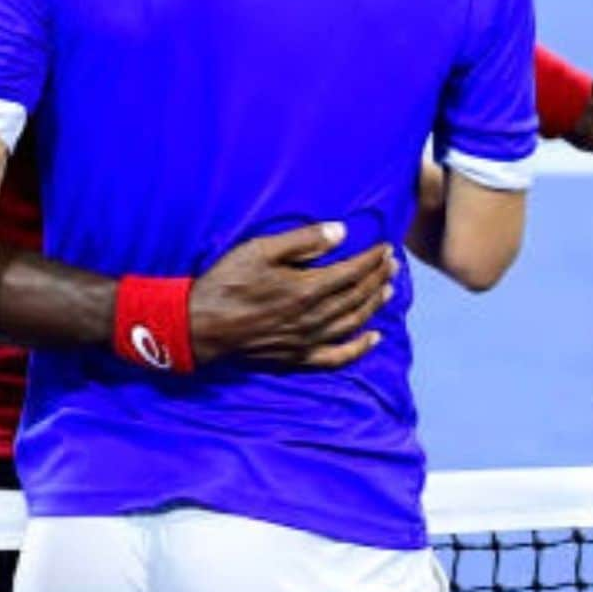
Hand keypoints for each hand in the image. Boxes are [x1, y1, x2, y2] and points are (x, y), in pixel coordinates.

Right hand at [190, 223, 395, 369]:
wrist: (200, 326)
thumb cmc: (228, 282)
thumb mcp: (261, 250)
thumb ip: (303, 241)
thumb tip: (341, 232)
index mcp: (307, 288)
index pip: (352, 272)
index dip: (372, 259)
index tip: (386, 248)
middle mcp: (314, 318)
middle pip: (357, 296)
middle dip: (378, 277)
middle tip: (392, 263)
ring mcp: (307, 342)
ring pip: (353, 323)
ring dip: (374, 305)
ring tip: (389, 290)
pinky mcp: (297, 359)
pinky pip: (337, 357)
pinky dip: (359, 348)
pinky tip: (373, 338)